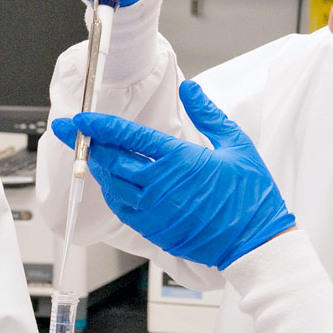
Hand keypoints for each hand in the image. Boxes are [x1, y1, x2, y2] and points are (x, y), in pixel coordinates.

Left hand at [51, 80, 294, 269]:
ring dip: (100, 168)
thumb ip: (208, 114)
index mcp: (180, 160)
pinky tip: (114, 181)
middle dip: (90, 144)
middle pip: (112, 160)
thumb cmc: (250, 195)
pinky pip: (122, 208)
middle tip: (77, 132)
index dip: (99, 125)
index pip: (127, 137)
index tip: (80, 118)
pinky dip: (112, 191)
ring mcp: (155, 211)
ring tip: (93, 153)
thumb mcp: (236, 145)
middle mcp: (160, 186)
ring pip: (112, 185)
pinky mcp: (154, 230)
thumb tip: (189, 89)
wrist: (255, 243)